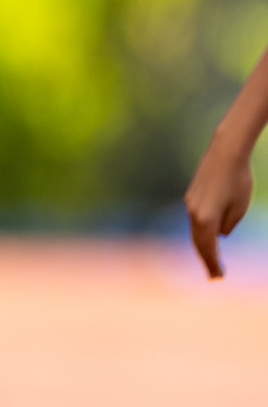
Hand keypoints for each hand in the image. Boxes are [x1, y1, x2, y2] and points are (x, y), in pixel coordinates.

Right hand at [184, 137, 253, 278]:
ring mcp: (190, 203)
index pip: (209, 248)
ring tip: (211, 258)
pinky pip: (195, 219)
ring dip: (203, 246)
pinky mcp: (192, 194)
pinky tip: (208, 235)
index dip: (214, 264)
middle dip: (206, 259)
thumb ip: (229, 225)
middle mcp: (193, 213)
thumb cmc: (238, 181)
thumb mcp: (240, 208)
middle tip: (214, 275)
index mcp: (206, 219)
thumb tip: (220, 233)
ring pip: (195, 230)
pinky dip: (201, 232)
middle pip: (198, 242)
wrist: (225, 153)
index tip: (218, 278)